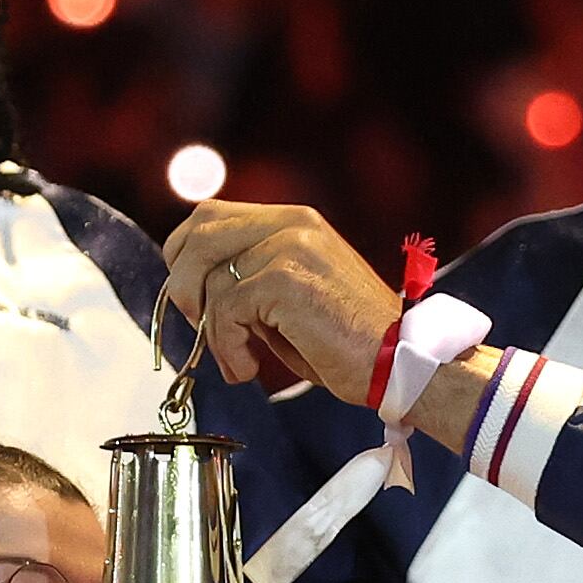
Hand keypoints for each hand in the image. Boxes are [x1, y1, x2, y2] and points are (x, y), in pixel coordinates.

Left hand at [155, 201, 405, 399]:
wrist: (400, 364)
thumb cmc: (350, 341)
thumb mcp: (293, 294)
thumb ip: (252, 278)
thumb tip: (194, 289)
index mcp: (295, 221)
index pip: (210, 214)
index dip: (185, 254)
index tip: (191, 298)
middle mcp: (292, 224)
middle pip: (199, 234)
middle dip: (182, 286)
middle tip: (198, 325)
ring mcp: (290, 248)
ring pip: (210, 282)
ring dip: (213, 333)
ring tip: (238, 360)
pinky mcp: (285, 281)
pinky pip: (226, 311)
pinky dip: (228, 347)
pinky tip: (248, 367)